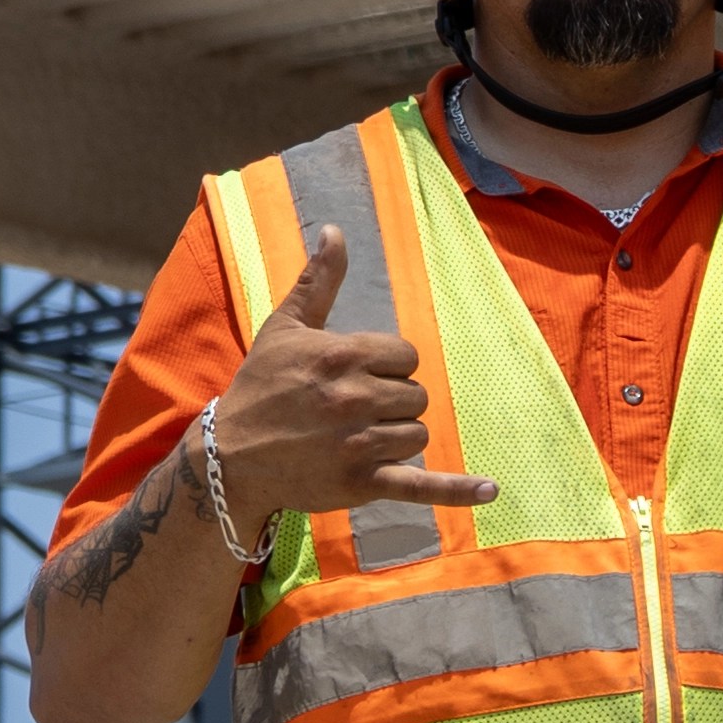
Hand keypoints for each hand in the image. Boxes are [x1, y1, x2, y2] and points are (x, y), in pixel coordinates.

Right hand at [208, 225, 496, 524]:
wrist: (231, 455)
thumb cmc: (260, 386)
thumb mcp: (285, 328)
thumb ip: (318, 281)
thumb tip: (334, 231)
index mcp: (342, 355)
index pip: (406, 357)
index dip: (387, 367)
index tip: (356, 376)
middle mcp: (353, 398)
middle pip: (416, 395)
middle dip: (393, 401)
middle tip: (352, 410)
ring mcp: (359, 443)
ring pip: (417, 434)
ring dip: (397, 436)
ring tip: (355, 437)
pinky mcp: (361, 482)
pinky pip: (421, 486)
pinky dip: (458, 489)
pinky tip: (492, 490)